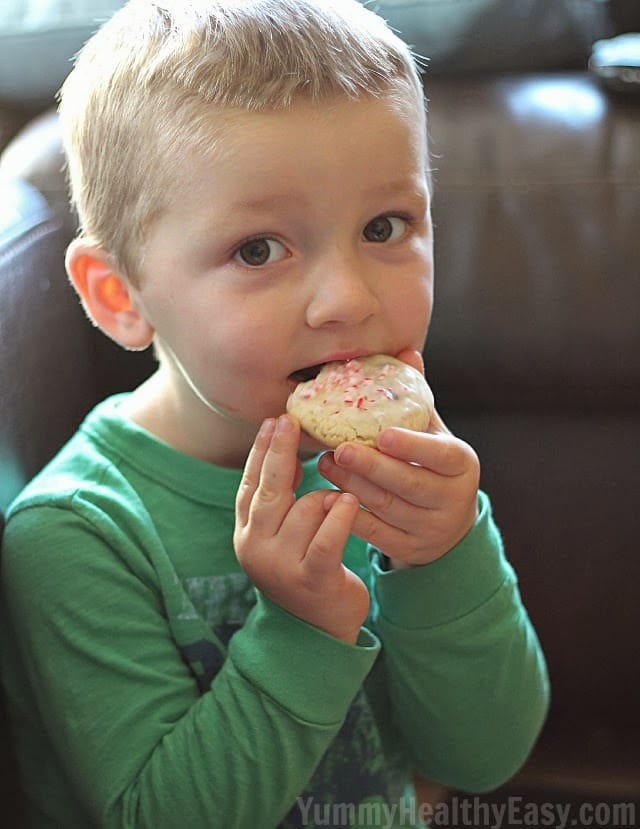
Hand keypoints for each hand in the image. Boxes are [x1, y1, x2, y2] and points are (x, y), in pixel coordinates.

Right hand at [234, 415, 369, 642]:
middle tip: (289, 420)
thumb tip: (284, 453)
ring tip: (342, 507)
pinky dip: (342, 515)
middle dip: (279, 450)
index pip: (249, 485)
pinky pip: (329, 535)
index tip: (272, 421)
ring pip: (309, 507)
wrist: (316, 634)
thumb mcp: (281, 537)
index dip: (260, 451)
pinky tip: (350, 501)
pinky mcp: (311, 578)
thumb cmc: (304, 573)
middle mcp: (255, 548)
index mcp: (246, 535)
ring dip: (330, 500)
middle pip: (270, 489)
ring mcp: (281, 565)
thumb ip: (280, 502)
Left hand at [317, 353, 479, 566]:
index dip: (412, 446)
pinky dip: (347, 514)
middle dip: (371, 467)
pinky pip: (373, 533)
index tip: (383, 434)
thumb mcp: (433, 433)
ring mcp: (430, 529)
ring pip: (386, 508)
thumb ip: (417, 397)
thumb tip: (405, 349)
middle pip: (408, 484)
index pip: (440, 456)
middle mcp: (452, 500)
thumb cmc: (433, 465)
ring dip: (352, 485)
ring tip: (326, 463)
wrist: (447, 524)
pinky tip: (325, 496)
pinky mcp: (408, 549)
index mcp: (462, 465)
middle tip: (339, 448)